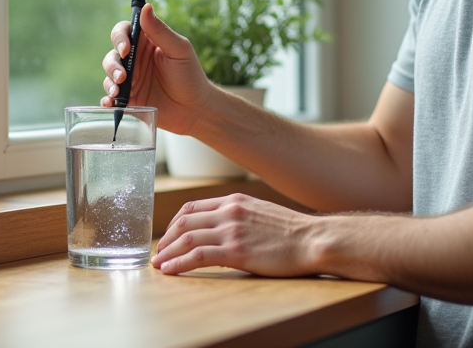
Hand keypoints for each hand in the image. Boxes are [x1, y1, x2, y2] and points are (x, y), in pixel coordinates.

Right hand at [101, 3, 214, 134]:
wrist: (195, 109)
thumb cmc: (190, 75)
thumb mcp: (178, 50)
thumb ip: (160, 31)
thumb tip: (146, 7)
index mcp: (146, 42)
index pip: (124, 32)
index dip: (120, 38)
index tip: (125, 49)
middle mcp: (134, 59)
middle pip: (113, 54)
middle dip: (113, 65)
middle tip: (123, 77)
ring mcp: (130, 79)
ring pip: (109, 75)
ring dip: (110, 82)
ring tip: (118, 93)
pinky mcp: (128, 98)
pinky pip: (111, 97)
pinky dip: (107, 100)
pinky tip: (110, 103)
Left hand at [152, 194, 319, 276]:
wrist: (313, 240)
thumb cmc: (292, 232)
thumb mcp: (260, 214)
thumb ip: (239, 218)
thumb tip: (221, 232)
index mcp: (234, 201)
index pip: (192, 208)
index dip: (174, 223)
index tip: (168, 236)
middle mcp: (229, 212)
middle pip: (183, 221)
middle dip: (166, 238)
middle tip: (158, 252)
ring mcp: (232, 231)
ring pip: (186, 238)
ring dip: (167, 252)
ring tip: (159, 264)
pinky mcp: (236, 251)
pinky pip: (197, 256)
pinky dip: (179, 263)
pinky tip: (170, 270)